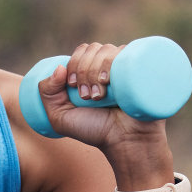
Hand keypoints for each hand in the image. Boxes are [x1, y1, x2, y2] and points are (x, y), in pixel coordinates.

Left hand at [36, 40, 169, 155]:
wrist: (126, 143)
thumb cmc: (95, 131)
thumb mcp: (61, 118)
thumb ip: (47, 95)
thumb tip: (58, 67)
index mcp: (95, 69)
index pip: (82, 50)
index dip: (74, 63)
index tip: (72, 87)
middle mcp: (112, 65)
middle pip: (94, 48)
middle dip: (84, 70)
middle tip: (87, 97)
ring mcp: (129, 67)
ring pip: (108, 49)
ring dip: (95, 70)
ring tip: (99, 97)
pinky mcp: (144, 70)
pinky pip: (128, 52)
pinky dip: (112, 62)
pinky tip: (107, 81)